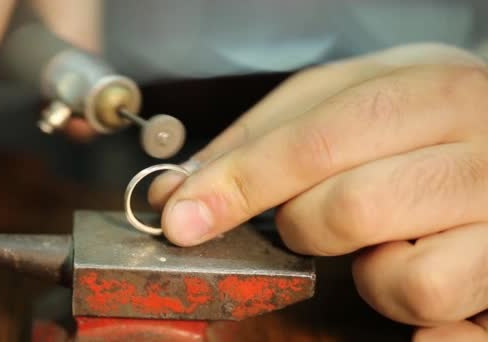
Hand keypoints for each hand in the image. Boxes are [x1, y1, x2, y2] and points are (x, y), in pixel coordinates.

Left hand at [149, 43, 487, 340]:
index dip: (241, 182)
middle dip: (302, 224)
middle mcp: (483, 156)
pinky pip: (446, 328)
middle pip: (349, 210)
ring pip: (402, 278)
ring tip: (384, 238)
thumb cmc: (423, 114)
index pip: (316, 142)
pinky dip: (410, 314)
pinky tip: (414, 272)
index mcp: (433, 93)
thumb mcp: (349, 94)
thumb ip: (262, 135)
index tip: (184, 213)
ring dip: (365, 269)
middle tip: (316, 212)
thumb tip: (182, 188)